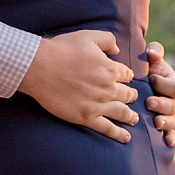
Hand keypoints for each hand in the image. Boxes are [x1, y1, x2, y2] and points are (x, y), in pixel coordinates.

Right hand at [21, 30, 137, 141]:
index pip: (127, 75)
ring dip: (131, 116)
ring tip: (134, 119)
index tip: (124, 79)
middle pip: (127, 94)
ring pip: (122, 112)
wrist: (40, 67)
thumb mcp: (88, 36)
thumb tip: (117, 50)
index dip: (125, 76)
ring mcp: (97, 105)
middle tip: (131, 98)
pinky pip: (106, 128)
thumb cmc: (62, 49)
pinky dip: (118, 134)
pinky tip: (125, 138)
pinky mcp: (85, 117)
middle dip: (131, 96)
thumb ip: (108, 40)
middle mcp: (108, 88)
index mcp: (110, 69)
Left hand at [144, 42, 174, 147]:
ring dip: (166, 123)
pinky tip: (166, 143)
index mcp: (174, 85)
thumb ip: (154, 52)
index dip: (164, 83)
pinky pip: (171, 135)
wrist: (142, 85)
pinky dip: (170, 139)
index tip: (152, 78)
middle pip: (174, 106)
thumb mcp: (152, 59)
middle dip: (162, 105)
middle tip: (149, 103)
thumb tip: (152, 53)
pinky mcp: (164, 127)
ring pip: (173, 121)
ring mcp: (171, 115)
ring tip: (156, 122)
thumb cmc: (148, 70)